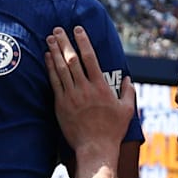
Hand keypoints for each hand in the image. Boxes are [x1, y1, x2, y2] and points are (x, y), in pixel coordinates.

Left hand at [43, 25, 133, 163]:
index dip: (83, 41)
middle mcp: (85, 88)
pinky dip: (50, 69)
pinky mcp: (61, 105)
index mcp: (101, 87)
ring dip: (55, 52)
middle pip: (72, 59)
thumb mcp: (127, 110)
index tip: (78, 29)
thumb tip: (129, 79)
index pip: (90, 58)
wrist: (95, 148)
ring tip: (50, 39)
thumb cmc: (113, 131)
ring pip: (61, 69)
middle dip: (64, 42)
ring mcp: (71, 96)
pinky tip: (47, 58)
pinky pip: (54, 83)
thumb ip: (129, 92)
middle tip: (57, 29)